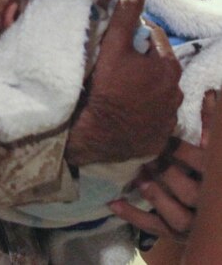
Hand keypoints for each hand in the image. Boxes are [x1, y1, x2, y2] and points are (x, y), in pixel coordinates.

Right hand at [65, 0, 181, 166]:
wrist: (101, 135)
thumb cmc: (107, 86)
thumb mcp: (114, 45)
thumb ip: (126, 16)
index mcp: (169, 66)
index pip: (154, 36)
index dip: (135, 32)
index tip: (118, 37)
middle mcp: (177, 91)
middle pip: (157, 63)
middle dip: (141, 58)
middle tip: (117, 61)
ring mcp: (170, 116)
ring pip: (157, 89)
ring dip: (143, 83)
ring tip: (121, 85)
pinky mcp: (161, 135)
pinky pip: (154, 114)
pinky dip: (143, 108)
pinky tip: (127, 107)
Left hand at [108, 90, 217, 242]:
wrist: (215, 211)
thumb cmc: (214, 170)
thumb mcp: (214, 148)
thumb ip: (211, 123)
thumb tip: (211, 91)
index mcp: (216, 177)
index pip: (197, 161)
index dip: (176, 148)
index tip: (159, 134)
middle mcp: (206, 203)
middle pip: (186, 189)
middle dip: (164, 171)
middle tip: (144, 154)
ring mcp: (192, 222)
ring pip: (176, 215)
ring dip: (155, 196)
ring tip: (139, 178)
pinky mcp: (176, 234)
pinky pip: (155, 228)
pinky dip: (133, 216)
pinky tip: (113, 202)